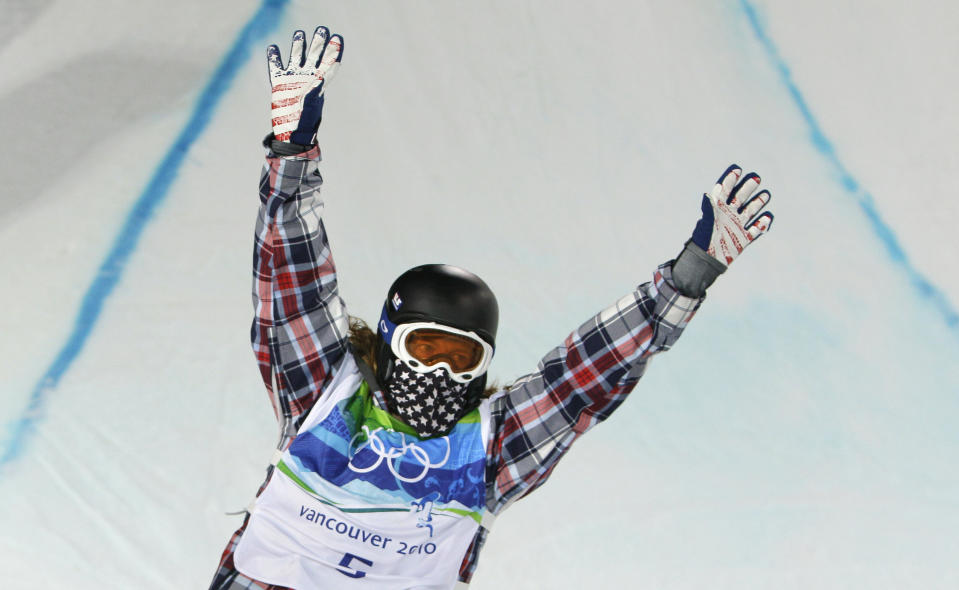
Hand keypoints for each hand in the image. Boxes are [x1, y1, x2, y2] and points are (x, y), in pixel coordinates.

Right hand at [267, 26, 343, 144]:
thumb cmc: (306, 120)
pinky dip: (274, 58)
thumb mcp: (313, 103)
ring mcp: (293, 79)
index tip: (337, 38)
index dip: (333, 50)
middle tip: (322, 29)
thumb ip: (316, 88)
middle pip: (313, 55)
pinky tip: (273, 48)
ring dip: (298, 45)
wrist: (292, 132)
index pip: (328, 62)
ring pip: (296, 56)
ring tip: (300, 33)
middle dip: (318, 42)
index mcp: (319, 81)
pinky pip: (276, 67)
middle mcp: (307, 77)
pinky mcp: (279, 83)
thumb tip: (320, 76)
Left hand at [691, 164, 773, 266]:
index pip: (725, 192)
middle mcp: (729, 215)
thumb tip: (707, 195)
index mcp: (718, 210)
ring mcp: (737, 226)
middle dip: (748, 188)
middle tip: (756, 178)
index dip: (731, 180)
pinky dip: (762, 224)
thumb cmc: (703, 241)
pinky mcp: (744, 238)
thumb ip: (708, 209)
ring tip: (765, 195)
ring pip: (750, 211)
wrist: (707, 260)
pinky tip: (767, 217)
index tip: (737, 170)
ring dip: (757, 203)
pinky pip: (756, 229)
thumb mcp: (705, 223)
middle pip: (740, 198)